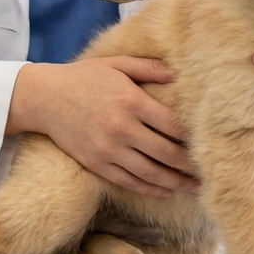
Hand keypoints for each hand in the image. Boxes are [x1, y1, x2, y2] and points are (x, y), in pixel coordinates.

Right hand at [6, 56, 199, 197]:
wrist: (45, 98)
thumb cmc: (84, 77)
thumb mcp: (116, 64)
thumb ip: (148, 68)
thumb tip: (178, 74)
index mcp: (131, 101)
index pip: (171, 124)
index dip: (192, 136)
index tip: (207, 142)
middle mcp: (122, 128)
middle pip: (166, 152)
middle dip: (189, 164)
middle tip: (208, 172)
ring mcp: (109, 149)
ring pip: (150, 172)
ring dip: (176, 182)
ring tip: (195, 188)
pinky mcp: (97, 164)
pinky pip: (129, 181)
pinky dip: (150, 188)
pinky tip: (166, 190)